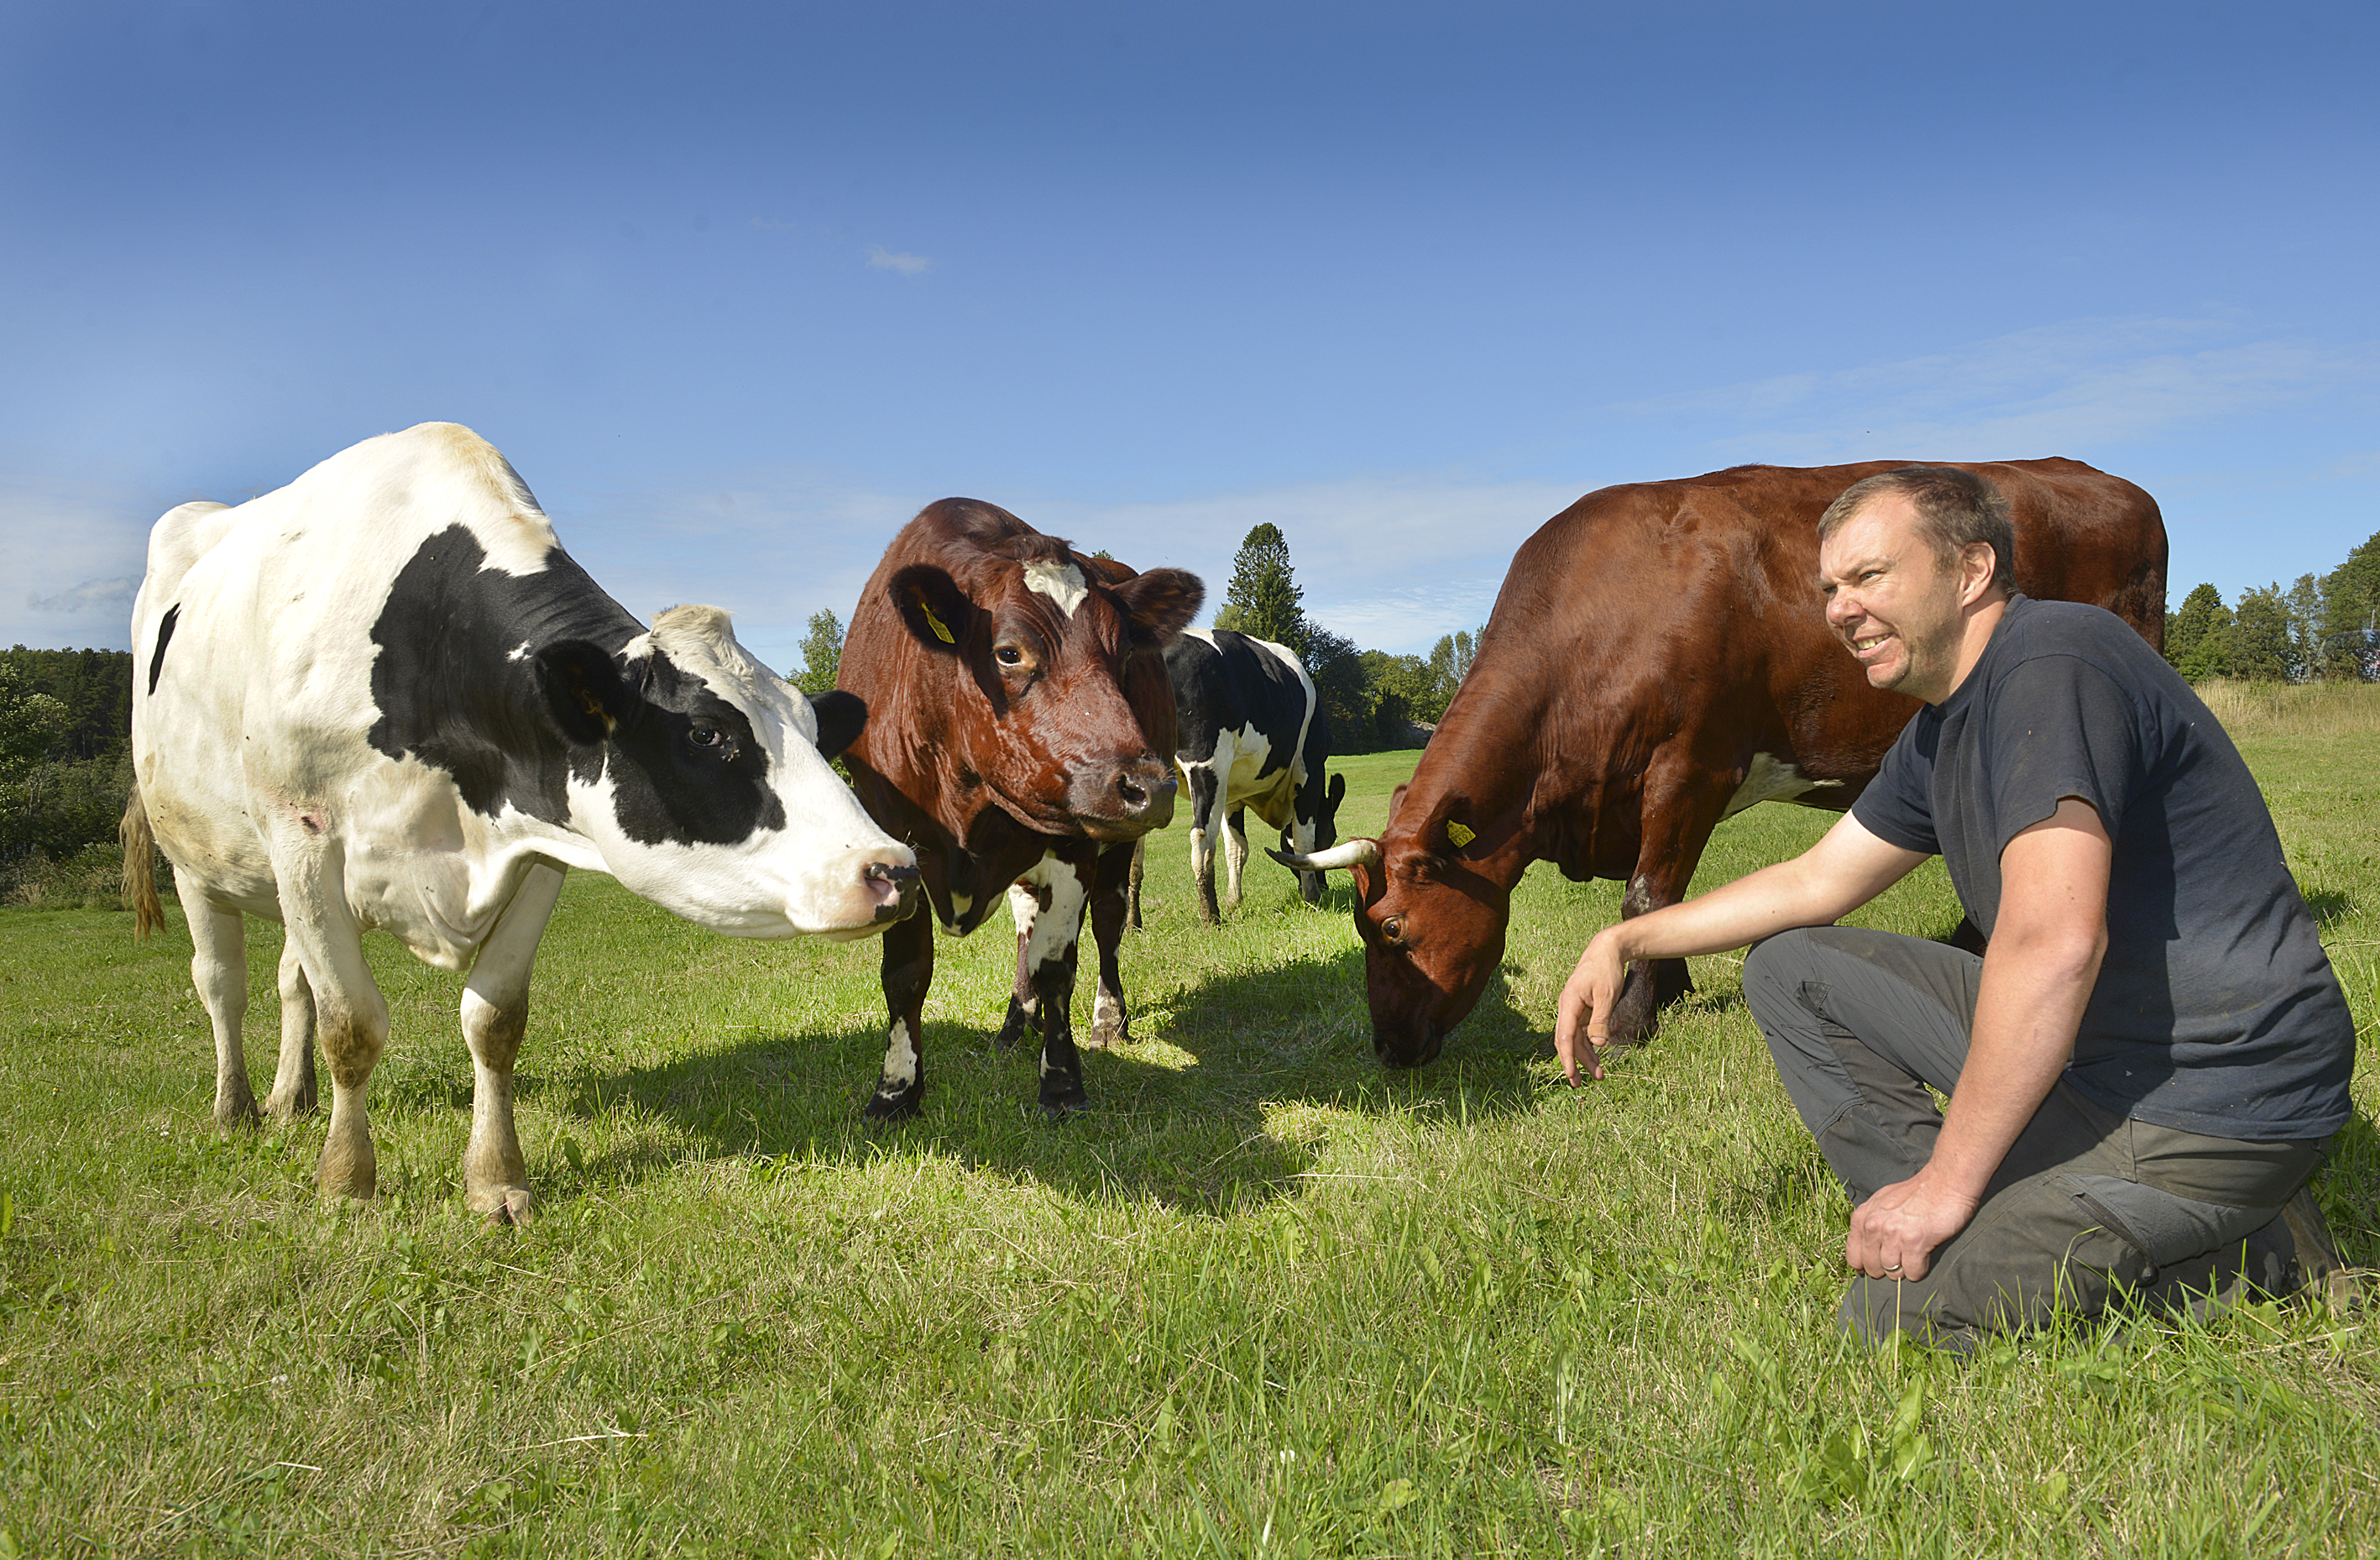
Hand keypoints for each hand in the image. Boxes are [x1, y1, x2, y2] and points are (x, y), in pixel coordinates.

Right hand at [1552, 928, 1626, 1083]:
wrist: (1607, 950)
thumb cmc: (1606, 969)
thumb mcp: (1607, 994)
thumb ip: (1601, 1019)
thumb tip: (1598, 1044)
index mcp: (1569, 1003)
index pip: (1564, 1036)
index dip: (1567, 1057)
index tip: (1570, 1074)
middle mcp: (1568, 1008)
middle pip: (1566, 1041)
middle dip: (1572, 1063)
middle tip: (1579, 1084)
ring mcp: (1575, 1010)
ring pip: (1576, 1040)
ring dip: (1585, 1057)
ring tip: (1599, 1075)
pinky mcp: (1583, 1011)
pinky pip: (1583, 1033)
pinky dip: (1589, 1047)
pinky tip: (1597, 1059)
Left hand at [1844, 1171, 1980, 1281]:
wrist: (1944, 1183)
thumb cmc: (1915, 1194)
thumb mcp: (1881, 1203)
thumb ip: (1870, 1224)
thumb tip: (1864, 1253)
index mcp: (1863, 1217)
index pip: (1853, 1257)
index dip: (1864, 1267)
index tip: (1875, 1268)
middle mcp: (1874, 1226)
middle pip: (1872, 1268)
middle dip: (1885, 1270)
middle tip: (1900, 1261)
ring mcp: (1893, 1234)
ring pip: (1892, 1272)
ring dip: (1903, 1271)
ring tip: (1913, 1257)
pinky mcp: (1914, 1241)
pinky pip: (1912, 1272)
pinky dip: (1918, 1271)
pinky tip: (1923, 1257)